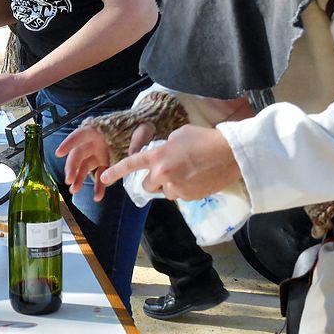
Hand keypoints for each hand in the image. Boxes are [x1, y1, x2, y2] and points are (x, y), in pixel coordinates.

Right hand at [57, 122, 156, 201]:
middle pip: (78, 154)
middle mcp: (95, 143)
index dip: (68, 143)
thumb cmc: (140, 125)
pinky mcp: (105, 164)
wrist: (146, 130)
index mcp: (99, 130)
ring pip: (84, 167)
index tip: (59, 153)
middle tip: (69, 180)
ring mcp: (99, 154)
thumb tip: (133, 154)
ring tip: (75, 191)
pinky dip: (98, 186)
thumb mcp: (141, 130)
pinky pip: (99, 176)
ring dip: (79, 179)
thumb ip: (137, 141)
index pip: (80, 135)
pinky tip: (97, 197)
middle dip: (72, 167)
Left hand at [99, 124, 241, 200]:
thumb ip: (165, 147)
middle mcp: (163, 175)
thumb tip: (163, 155)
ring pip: (165, 192)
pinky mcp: (190, 198)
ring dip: (170, 185)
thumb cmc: (204, 138)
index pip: (131, 165)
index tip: (103, 178)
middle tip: (166, 171)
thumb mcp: (178, 135)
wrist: (230, 153)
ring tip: (187, 173)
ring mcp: (177, 188)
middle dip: (153, 180)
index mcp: (157, 157)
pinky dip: (184, 189)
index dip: (115, 172)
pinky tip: (197, 178)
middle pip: (147, 185)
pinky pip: (180, 196)